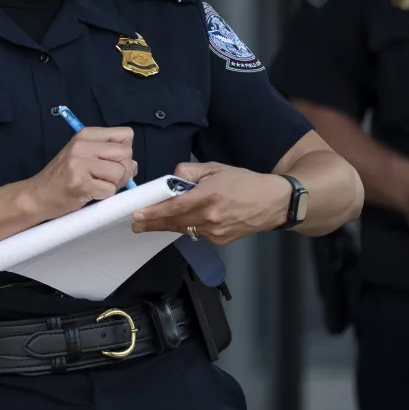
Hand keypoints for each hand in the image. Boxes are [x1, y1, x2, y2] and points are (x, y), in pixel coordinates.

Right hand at [28, 127, 136, 218]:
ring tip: (96, 186)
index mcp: (86, 134)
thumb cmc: (63, 176)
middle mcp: (82, 145)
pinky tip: (89, 194)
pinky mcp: (80, 183)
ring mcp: (80, 164)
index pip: (126, 135)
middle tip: (106, 179)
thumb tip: (134, 165)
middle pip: (126, 153)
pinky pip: (109, 190)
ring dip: (113, 185)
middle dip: (123, 170)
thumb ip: (109, 156)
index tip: (112, 162)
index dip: (125, 152)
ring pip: (120, 172)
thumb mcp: (84, 156)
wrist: (38, 195)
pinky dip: (104, 196)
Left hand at [130, 162, 289, 244]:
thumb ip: (189, 172)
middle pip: (174, 223)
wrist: (273, 203)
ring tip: (151, 223)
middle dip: (152, 224)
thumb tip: (171, 179)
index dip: (153, 213)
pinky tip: (181, 222)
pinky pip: (197, 234)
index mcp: (209, 197)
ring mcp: (216, 232)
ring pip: (183, 230)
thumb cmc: (244, 182)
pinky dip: (186, 228)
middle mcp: (211, 217)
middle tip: (135, 224)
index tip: (137, 215)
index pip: (174, 208)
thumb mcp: (215, 168)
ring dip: (167, 227)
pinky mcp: (221, 241)